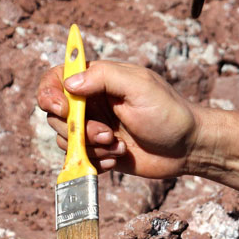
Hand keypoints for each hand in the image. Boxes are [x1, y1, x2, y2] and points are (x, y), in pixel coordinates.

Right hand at [36, 60, 200, 178]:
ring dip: (90, 146)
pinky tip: (118, 158)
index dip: (49, 93)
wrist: (188, 148)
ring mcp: (94, 128)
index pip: (56, 78)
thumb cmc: (169, 112)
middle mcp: (92, 102)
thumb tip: (69, 83)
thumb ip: (103, 77)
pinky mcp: (100, 151)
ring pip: (66, 138)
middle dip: (77, 128)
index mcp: (98, 80)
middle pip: (56, 114)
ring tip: (118, 146)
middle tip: (107, 133)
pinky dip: (95, 161)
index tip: (62, 108)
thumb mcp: (139, 86)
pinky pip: (79, 159)